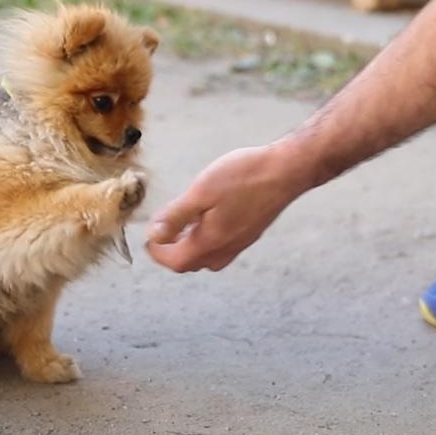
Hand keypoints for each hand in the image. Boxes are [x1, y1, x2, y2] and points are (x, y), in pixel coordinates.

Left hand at [145, 145, 310, 271]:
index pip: (176, 261)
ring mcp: (241, 243)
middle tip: (161, 231)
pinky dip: (207, 240)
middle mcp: (226, 249)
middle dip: (172, 251)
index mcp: (211, 242)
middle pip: (191, 263)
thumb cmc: (244, 177)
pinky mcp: (251, 233)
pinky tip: (207, 218)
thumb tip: (154, 235)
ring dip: (190, 247)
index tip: (149, 238)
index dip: (157, 252)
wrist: (286, 171)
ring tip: (182, 225)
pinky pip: (222, 248)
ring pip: (208, 258)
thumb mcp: (201, 192)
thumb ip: (175, 216)